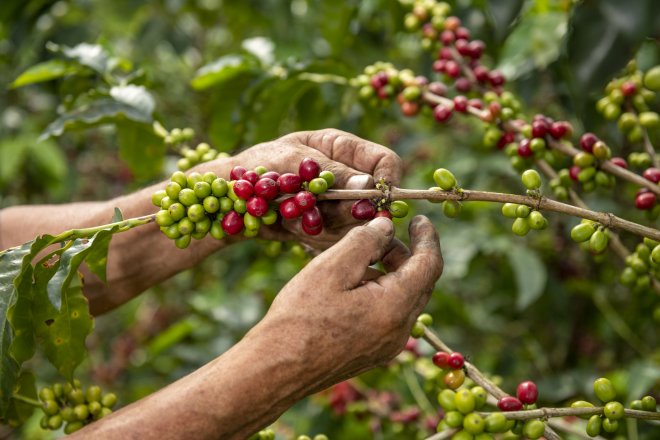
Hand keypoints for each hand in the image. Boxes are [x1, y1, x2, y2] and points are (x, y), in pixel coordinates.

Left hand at [229, 129, 402, 248]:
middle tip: (323, 214)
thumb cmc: (257, 168)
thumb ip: (332, 173)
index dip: (387, 181)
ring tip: (294, 214)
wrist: (229, 201)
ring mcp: (337, 204)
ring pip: (357, 222)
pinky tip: (291, 226)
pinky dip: (317, 237)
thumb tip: (370, 185)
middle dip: (353, 210)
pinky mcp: (326, 227)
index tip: (377, 201)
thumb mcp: (293, 162)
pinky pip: (338, 239)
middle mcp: (346, 176)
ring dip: (329, 225)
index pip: (385, 161)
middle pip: (374, 198)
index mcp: (342, 148)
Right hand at [250, 215, 441, 393]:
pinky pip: (389, 315)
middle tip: (378, 234)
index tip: (418, 218)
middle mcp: (400, 331)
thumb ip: (365, 240)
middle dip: (404, 254)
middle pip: (419, 282)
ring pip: (403, 299)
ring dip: (390, 273)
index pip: (429, 264)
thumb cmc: (300, 316)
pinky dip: (380, 292)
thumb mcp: (332, 267)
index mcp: (395, 307)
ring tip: (356, 259)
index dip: (427, 238)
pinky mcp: (373, 353)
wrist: (276, 369)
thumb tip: (387, 227)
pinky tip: (350, 287)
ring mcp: (387, 346)